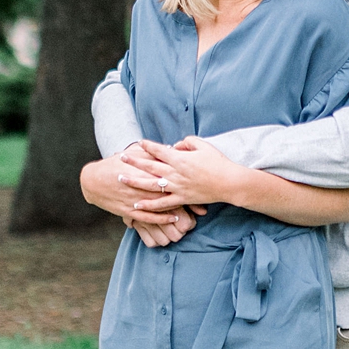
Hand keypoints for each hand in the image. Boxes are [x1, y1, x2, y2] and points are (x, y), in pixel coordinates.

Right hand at [79, 152, 197, 243]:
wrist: (93, 180)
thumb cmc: (115, 163)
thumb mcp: (134, 153)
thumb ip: (153, 152)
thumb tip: (171, 148)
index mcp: (144, 168)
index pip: (168, 172)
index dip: (184, 176)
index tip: (199, 179)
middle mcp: (141, 184)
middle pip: (168, 191)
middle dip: (185, 195)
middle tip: (201, 200)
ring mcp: (135, 199)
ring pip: (160, 206)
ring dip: (176, 209)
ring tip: (192, 214)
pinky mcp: (129, 210)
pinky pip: (149, 217)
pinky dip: (161, 218)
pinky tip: (173, 218)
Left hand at [129, 137, 247, 212]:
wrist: (228, 182)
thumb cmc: (217, 162)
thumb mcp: (203, 145)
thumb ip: (186, 142)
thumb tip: (175, 146)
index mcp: (180, 158)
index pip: (159, 150)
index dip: (147, 146)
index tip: (138, 143)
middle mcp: (175, 173)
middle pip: (149, 166)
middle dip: (134, 161)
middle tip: (121, 157)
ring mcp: (177, 187)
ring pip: (150, 185)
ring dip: (134, 182)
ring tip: (121, 179)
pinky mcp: (181, 199)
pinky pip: (162, 204)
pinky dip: (149, 205)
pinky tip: (136, 205)